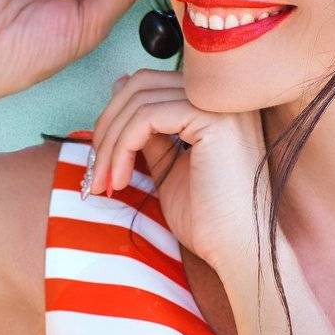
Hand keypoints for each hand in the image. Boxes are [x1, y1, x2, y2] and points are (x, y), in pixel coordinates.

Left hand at [84, 69, 269, 269]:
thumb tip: (120, 89)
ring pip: (139, 100)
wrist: (238, 251)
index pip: (150, 84)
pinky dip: (122, 148)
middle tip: (96, 171)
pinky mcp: (212, 119)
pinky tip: (120, 181)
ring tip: (105, 181)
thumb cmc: (208, 219)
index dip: (115, 117)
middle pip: (141, 84)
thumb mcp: (168, 164)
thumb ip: (148, 130)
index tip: (101, 160)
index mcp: (214, 103)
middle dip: (107, 126)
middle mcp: (222, 95)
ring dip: (110, 143)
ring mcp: (220, 104)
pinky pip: (146, 117)